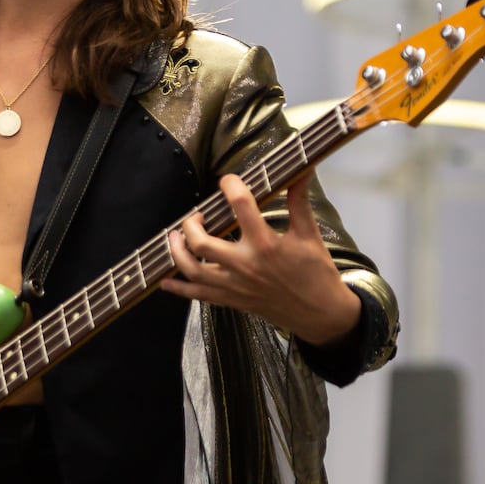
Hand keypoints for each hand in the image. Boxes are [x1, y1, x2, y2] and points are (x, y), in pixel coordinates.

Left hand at [161, 175, 360, 344]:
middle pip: (202, 243)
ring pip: (193, 271)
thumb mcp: (309, 234)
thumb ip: (299, 201)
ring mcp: (235, 286)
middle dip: (191, 225)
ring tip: (175, 237)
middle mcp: (245, 265)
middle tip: (195, 216)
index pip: (242, 206)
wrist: (320, 313)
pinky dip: (179, 290)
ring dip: (177, 252)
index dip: (231, 186)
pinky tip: (165, 282)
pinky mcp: (232, 300)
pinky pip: (198, 296)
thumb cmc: (315, 272)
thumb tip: (303, 170)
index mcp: (266, 244)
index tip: (228, 180)